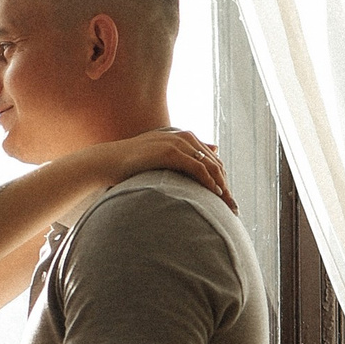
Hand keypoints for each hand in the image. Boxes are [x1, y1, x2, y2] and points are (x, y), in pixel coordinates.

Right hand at [109, 127, 234, 211]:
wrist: (110, 160)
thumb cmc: (132, 163)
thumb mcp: (161, 155)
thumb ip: (184, 153)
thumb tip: (212, 150)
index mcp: (184, 137)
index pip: (212, 159)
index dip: (221, 179)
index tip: (227, 200)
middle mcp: (184, 137)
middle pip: (214, 162)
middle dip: (225, 185)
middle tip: (233, 206)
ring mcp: (177, 142)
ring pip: (209, 165)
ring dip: (221, 185)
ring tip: (228, 204)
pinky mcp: (171, 152)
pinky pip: (197, 167)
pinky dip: (208, 181)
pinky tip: (215, 193)